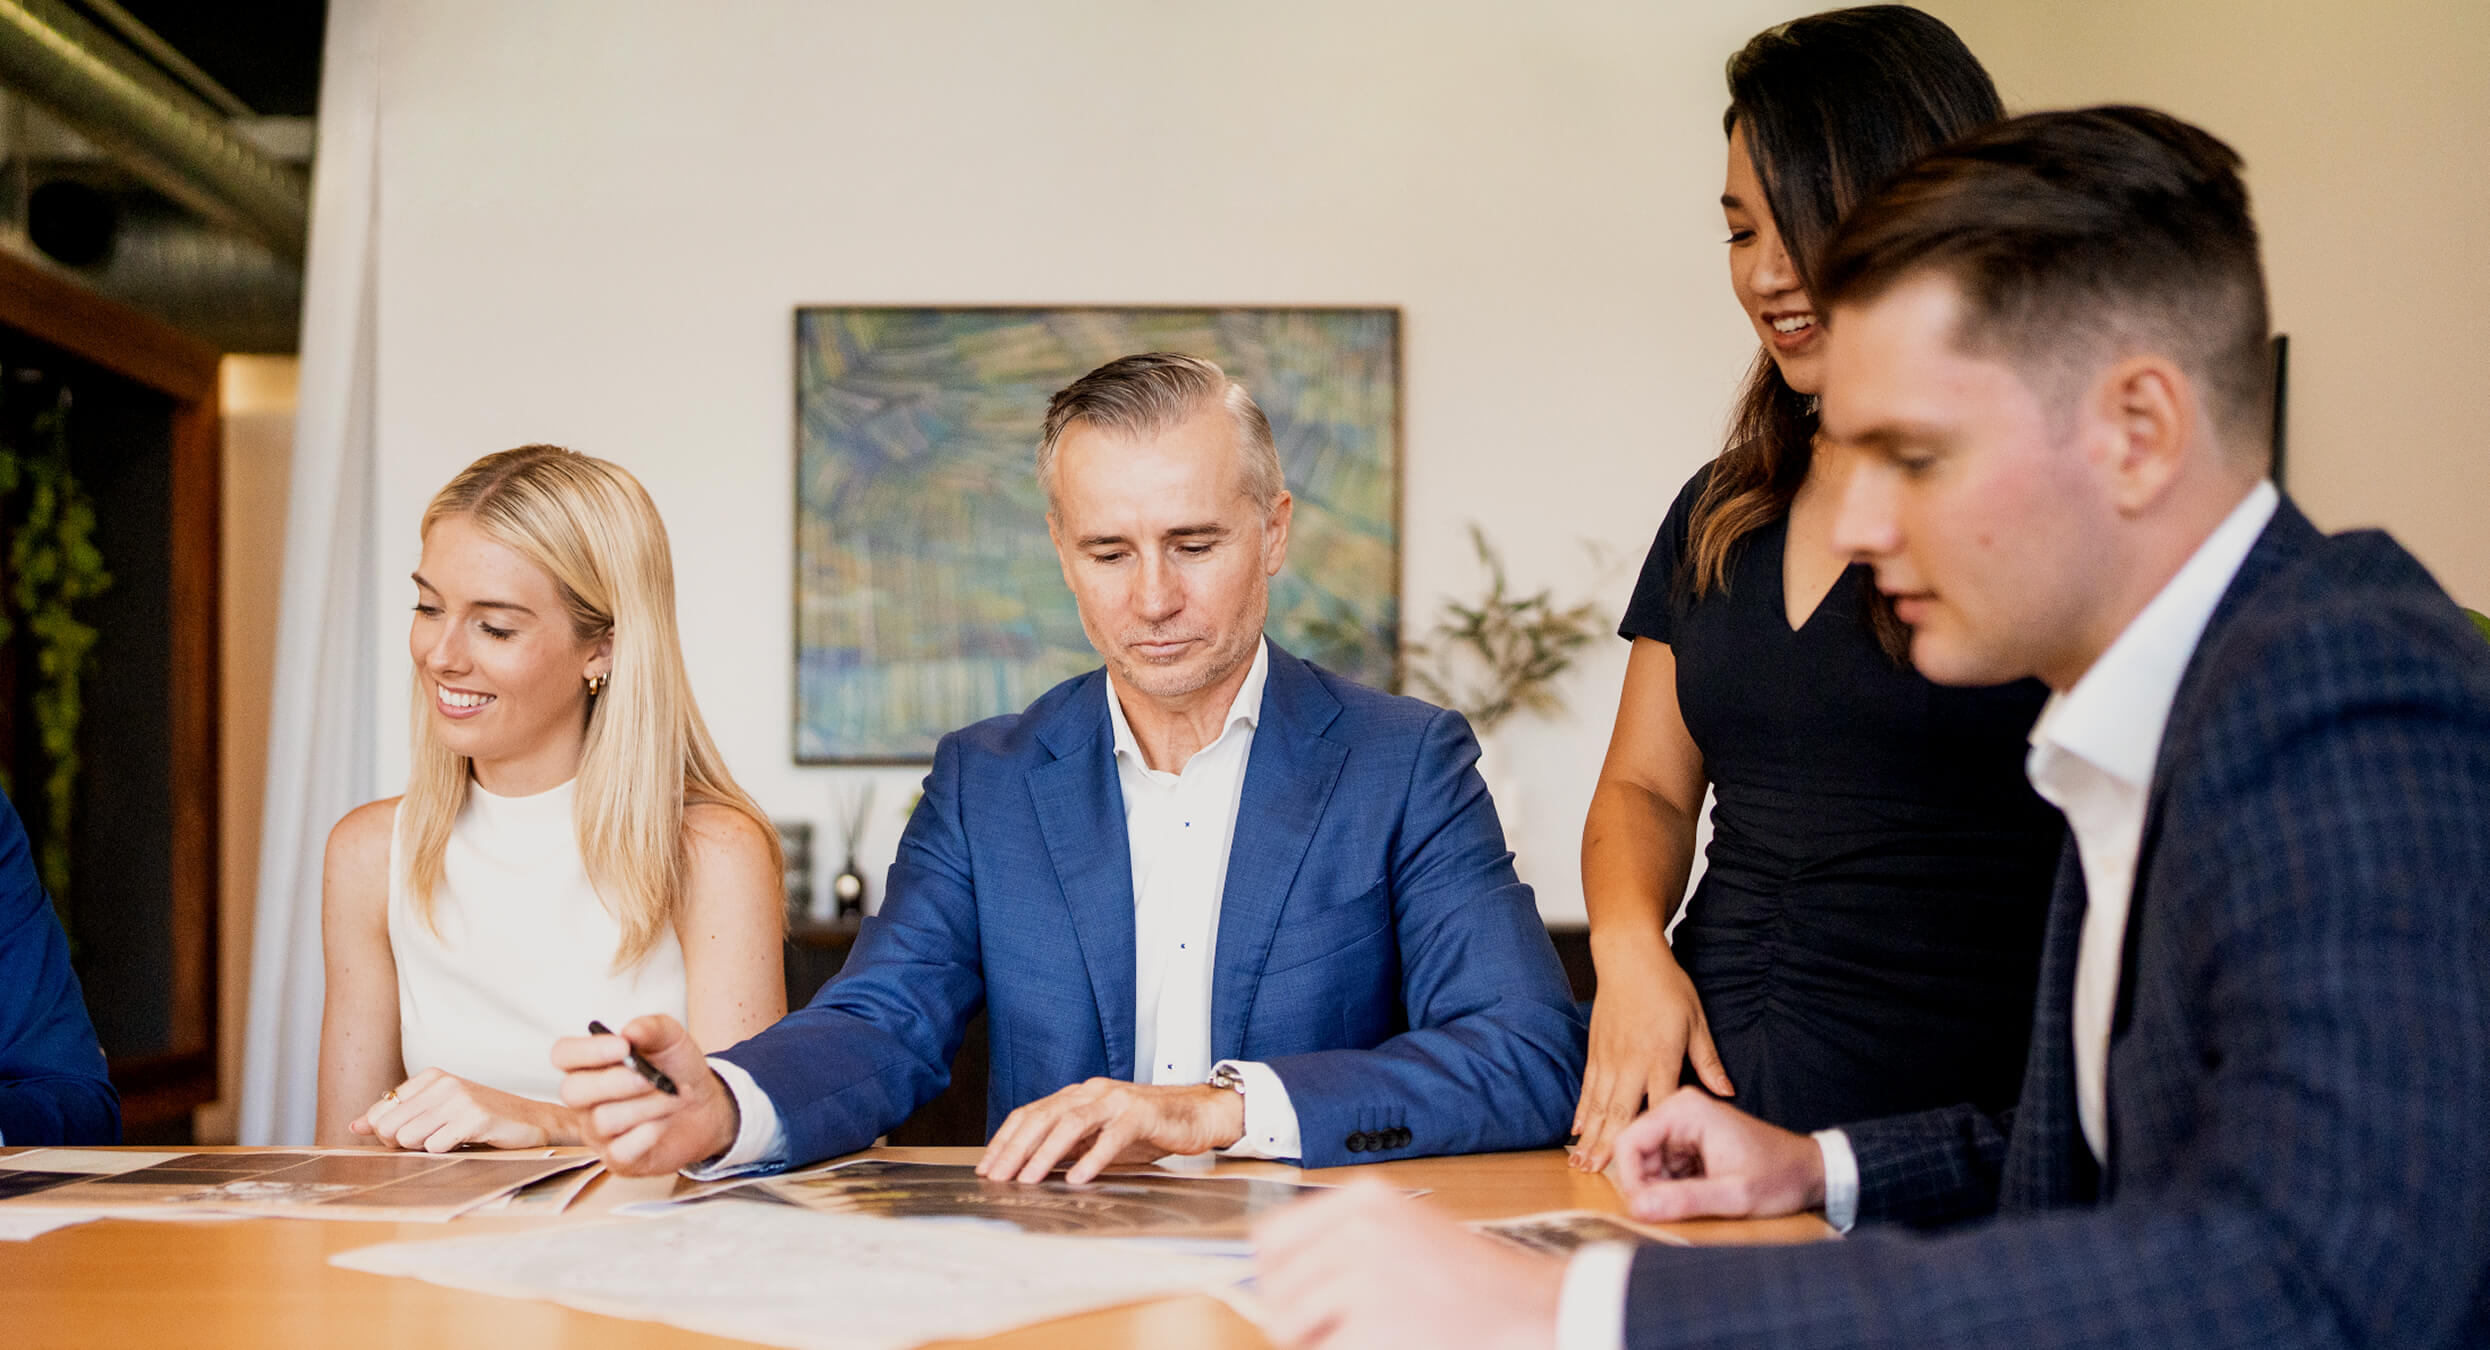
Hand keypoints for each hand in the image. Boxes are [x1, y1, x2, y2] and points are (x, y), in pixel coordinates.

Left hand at [349, 1067, 565, 1150]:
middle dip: (405, 1144)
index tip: (418, 1133)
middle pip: (389, 1128)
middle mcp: (443, 1083)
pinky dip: (448, 1152)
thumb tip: (355, 1126)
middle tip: (436, 1140)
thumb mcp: (437, 1110)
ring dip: (428, 1148)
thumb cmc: (482, 1118)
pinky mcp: (475, 1117)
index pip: (381, 1112)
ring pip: (409, 1138)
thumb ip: (396, 1116)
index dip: (390, 1133)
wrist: (532, 1121)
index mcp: (431, 1077)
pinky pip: (436, 1146)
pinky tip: (468, 1142)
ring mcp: (460, 1098)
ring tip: (453, 1139)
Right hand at [550, 1014, 738, 1175]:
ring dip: (646, 1106)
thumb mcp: (672, 1039)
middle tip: (651, 1078)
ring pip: (603, 1120)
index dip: (586, 1050)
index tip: (623, 1046)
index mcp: (591, 1064)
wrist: (706, 1106)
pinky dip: (648, 1134)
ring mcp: (599, 1132)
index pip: (563, 1054)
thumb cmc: (677, 1070)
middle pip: (572, 1091)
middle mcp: (586, 1100)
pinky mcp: (618, 1158)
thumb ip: (652, 1028)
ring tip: (672, 1097)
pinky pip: (620, 1151)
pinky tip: (664, 1123)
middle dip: (615, 1082)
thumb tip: (631, 1030)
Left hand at [975, 1078, 1245, 1183]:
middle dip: (1016, 1149)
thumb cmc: (1147, 1128)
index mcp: (1078, 1096)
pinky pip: (1112, 1137)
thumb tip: (1031, 1168)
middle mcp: (1092, 1093)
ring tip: (1028, 1179)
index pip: (1031, 1114)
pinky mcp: (1140, 1115)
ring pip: (1071, 1123)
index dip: (1005, 1140)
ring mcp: (1116, 1101)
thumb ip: (1070, 1146)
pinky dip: (1092, 1158)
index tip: (986, 1167)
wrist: (1197, 1113)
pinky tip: (1078, 1178)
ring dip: (1046, 1153)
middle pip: (1044, 1117)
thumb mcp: (1100, 1137)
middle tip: (997, 1177)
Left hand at [1253, 1181, 1562, 1349]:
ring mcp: (1362, 1279)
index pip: (1269, 1237)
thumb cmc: (1463, 1274)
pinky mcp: (1370, 1328)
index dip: (1277, 1273)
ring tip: (1355, 1335)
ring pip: (1284, 1322)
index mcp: (1362, 1199)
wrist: (1522, 1306)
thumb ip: (1338, 1239)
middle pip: (1272, 1283)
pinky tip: (1378, 1346)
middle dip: (1293, 1313)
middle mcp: (1357, 1230)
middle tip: (1334, 1324)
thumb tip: (1264, 1274)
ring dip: (1311, 1339)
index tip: (1298, 1291)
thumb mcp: (1399, 1227)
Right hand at [1570, 940, 1730, 1172]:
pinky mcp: (1595, 1051)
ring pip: (1597, 1105)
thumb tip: (1727, 1092)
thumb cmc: (1667, 987)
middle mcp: (1630, 1063)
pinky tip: (1575, 1130)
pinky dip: (1581, 1111)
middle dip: (1608, 1147)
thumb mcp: (1697, 1021)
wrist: (1629, 958)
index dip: (1653, 1135)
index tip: (1649, 1164)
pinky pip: (1586, 1088)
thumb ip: (1708, 1061)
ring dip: (1589, 1136)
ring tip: (1580, 1163)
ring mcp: (1609, 1058)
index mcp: (1660, 1058)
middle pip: (1619, 1113)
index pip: (1658, 1105)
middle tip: (1597, 1175)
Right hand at [1609, 1087, 1823, 1222]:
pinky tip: (1701, 1198)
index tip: (1647, 1212)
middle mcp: (1678, 1110)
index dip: (1630, 1181)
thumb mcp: (1734, 1195)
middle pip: (1634, 1154)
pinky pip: (1662, 1169)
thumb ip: (1685, 1201)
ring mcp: (1683, 1126)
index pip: (1628, 1142)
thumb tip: (1637, 1209)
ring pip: (1646, 1165)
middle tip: (1677, 1213)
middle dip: (1648, 1188)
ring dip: (1661, 1192)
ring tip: (1697, 1205)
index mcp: (1685, 1110)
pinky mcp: (1688, 1142)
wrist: (1812, 1173)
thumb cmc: (1780, 1177)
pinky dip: (1673, 1190)